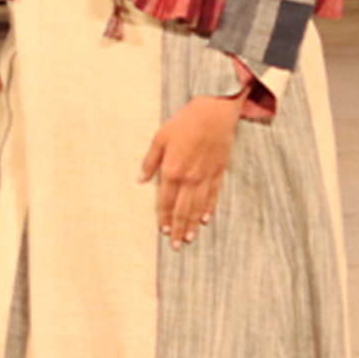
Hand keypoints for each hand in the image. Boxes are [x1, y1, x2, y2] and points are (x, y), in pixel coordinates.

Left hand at [138, 96, 241, 248]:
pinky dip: (208, 209)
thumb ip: (149, 161)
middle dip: (177, 228)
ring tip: (188, 239)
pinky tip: (204, 220)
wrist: (213, 112)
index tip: (162, 230)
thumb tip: (140, 179)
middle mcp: (189, 178)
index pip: (165, 201)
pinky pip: (213, 196)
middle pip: (182, 209)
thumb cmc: (184, 122)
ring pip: (197, 207)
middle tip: (175, 245)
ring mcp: (205, 176)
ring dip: (192, 224)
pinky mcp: (218, 172)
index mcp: (172, 170)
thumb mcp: (160, 138)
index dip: (163, 217)